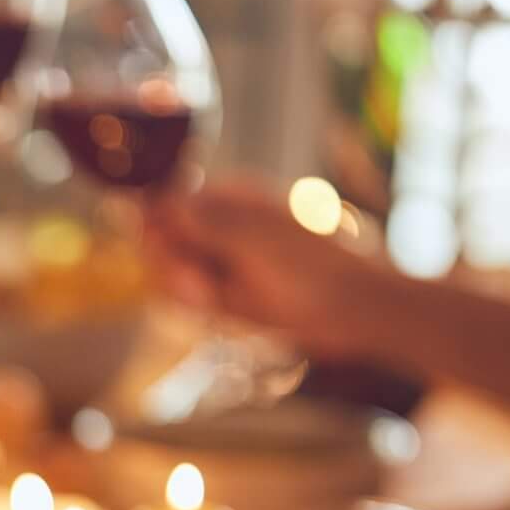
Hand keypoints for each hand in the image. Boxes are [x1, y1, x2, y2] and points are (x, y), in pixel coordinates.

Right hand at [142, 179, 400, 361]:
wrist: (354, 311)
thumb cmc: (311, 269)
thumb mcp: (252, 239)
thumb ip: (201, 219)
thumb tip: (156, 198)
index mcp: (231, 200)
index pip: (169, 203)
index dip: (155, 227)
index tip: (156, 247)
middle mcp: (223, 229)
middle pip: (166, 242)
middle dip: (173, 266)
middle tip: (200, 286)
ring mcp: (227, 262)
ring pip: (176, 274)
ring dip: (187, 291)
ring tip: (216, 301)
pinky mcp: (231, 296)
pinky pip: (194, 300)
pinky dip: (200, 307)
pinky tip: (220, 311)